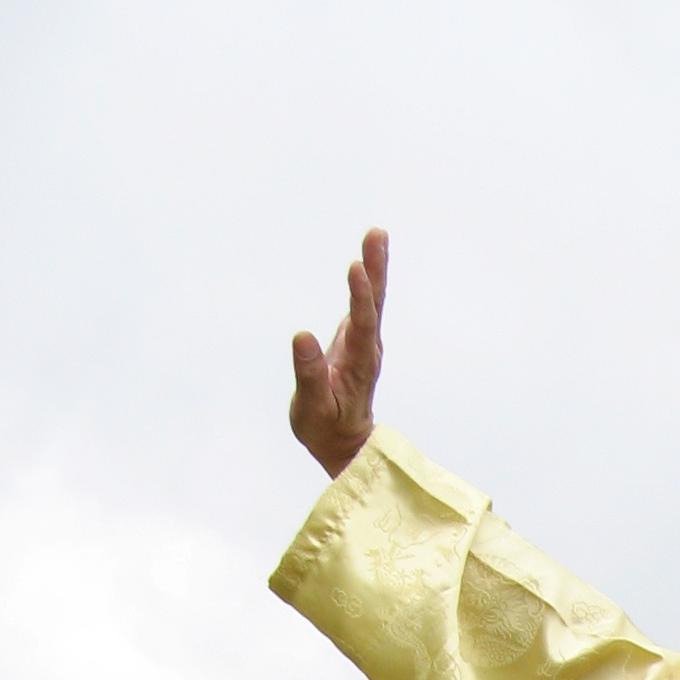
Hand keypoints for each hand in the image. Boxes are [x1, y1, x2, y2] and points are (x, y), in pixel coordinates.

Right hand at [289, 228, 387, 476]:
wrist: (344, 443)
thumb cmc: (325, 428)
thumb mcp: (312, 408)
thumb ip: (309, 374)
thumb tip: (302, 337)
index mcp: (359, 364)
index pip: (363, 325)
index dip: (361, 296)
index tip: (357, 268)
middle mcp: (367, 350)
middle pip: (374, 304)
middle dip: (375, 269)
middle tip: (377, 235)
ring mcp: (364, 344)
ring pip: (372, 301)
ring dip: (374, 268)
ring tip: (377, 235)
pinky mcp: (357, 340)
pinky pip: (366, 305)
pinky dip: (367, 281)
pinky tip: (367, 262)